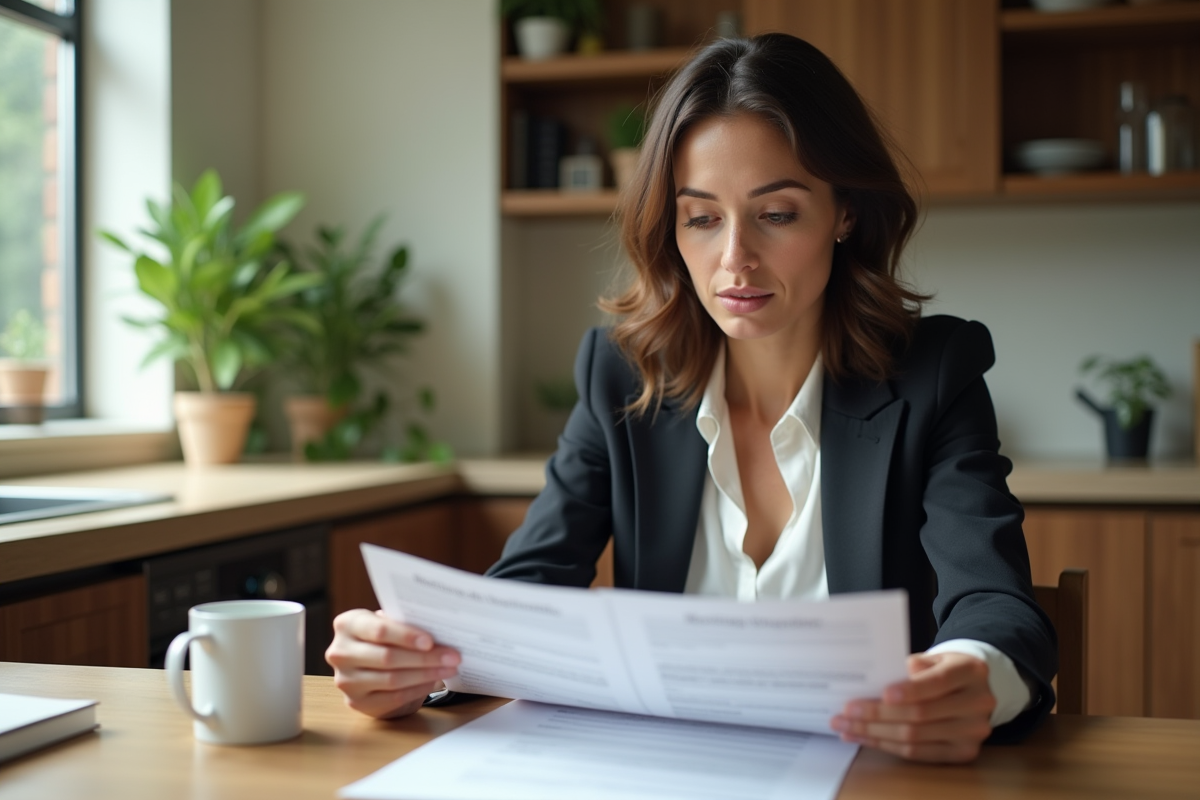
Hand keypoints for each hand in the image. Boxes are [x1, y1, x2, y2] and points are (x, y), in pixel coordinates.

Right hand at [325, 609, 460, 718]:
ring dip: (426, 674)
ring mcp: (346, 680)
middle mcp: (340, 652)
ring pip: (392, 679)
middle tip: (452, 656)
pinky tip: (434, 681)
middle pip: (388, 657)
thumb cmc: (382, 638)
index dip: (406, 636)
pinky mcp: (356, 702)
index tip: (431, 641)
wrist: (366, 666)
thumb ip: (403, 623)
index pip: (379, 630)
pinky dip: (418, 689)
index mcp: (347, 624)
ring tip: (449, 668)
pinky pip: (393, 697)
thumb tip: (439, 628)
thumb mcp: (387, 624)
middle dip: (425, 657)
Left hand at [829, 652, 995, 762]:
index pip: (938, 682)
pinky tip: (866, 738)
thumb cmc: (943, 668)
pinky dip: (888, 745)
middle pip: (921, 714)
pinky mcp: (963, 752)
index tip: (882, 694)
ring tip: (847, 727)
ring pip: (916, 737)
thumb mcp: (933, 656)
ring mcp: (973, 732)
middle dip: (878, 714)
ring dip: (875, 733)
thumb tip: (877, 681)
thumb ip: (912, 666)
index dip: (910, 690)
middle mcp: (978, 703)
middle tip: (846, 712)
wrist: (972, 687)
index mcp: (970, 671)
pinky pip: (919, 753)